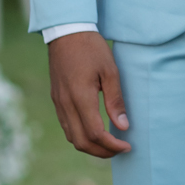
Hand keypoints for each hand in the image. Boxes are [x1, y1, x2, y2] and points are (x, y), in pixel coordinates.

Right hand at [49, 32, 130, 157]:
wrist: (66, 32)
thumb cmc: (91, 48)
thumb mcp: (110, 71)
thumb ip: (115, 100)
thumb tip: (123, 126)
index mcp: (80, 97)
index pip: (95, 133)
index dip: (112, 145)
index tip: (127, 146)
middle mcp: (66, 104)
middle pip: (81, 142)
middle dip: (102, 152)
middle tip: (120, 150)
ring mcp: (59, 103)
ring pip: (72, 137)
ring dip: (90, 146)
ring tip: (109, 144)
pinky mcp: (57, 100)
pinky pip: (67, 126)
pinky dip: (81, 135)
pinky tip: (95, 131)